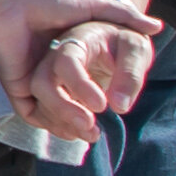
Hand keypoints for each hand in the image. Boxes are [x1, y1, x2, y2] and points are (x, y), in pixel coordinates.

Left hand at [0, 0, 156, 140]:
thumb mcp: (93, 5)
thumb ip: (123, 15)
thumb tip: (156, 27)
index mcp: (63, 53)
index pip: (84, 86)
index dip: (101, 99)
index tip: (118, 109)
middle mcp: (47, 69)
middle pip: (69, 104)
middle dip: (85, 121)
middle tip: (100, 132)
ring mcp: (31, 78)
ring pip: (53, 112)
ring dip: (72, 124)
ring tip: (91, 129)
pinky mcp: (16, 84)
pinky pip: (32, 113)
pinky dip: (51, 122)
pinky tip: (71, 124)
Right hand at [30, 19, 156, 138]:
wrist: (117, 48)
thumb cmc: (126, 45)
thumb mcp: (137, 50)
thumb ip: (130, 75)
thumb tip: (119, 107)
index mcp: (76, 41)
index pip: (66, 62)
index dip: (79, 86)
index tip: (102, 106)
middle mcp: (54, 57)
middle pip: (41, 82)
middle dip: (61, 108)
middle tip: (89, 126)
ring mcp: (48, 75)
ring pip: (38, 100)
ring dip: (61, 122)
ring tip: (91, 134)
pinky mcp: (50, 92)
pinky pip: (39, 111)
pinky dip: (56, 125)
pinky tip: (78, 133)